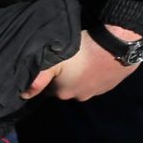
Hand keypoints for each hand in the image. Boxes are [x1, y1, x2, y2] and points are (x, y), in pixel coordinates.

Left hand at [22, 29, 142, 101]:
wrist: (117, 45)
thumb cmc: (81, 52)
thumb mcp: (54, 62)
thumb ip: (38, 79)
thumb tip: (25, 95)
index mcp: (63, 93)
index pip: (49, 88)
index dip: (49, 76)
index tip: (52, 65)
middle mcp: (79, 97)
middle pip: (66, 87)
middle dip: (64, 77)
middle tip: (67, 61)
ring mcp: (98, 92)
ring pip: (83, 84)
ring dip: (81, 75)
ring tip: (82, 60)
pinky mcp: (112, 84)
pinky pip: (99, 80)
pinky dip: (95, 73)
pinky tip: (96, 62)